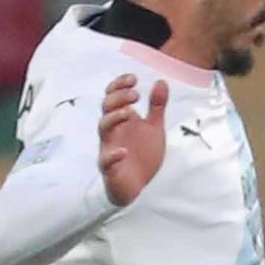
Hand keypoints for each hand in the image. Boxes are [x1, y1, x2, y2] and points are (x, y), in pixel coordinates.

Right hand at [98, 74, 168, 207]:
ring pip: (103, 128)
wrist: (137, 185)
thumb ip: (157, 106)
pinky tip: (124, 151)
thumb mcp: (154, 128)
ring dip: (114, 117)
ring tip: (130, 112)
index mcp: (122, 119)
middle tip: (136, 95)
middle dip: (119, 97)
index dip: (119, 85)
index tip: (133, 79)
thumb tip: (161, 81)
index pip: (113, 95)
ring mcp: (109, 147)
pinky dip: (113, 155)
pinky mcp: (110, 168)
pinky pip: (105, 160)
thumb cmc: (141, 155)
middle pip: (106, 107)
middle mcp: (113, 130)